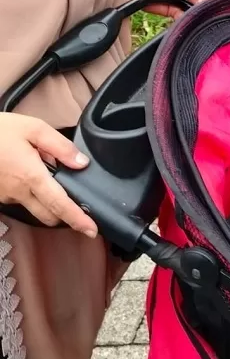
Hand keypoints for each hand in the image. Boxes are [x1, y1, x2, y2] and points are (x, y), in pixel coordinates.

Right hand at [0, 116, 96, 235]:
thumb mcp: (34, 128)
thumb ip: (60, 147)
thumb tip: (81, 163)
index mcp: (31, 176)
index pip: (59, 204)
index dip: (77, 219)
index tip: (91, 230)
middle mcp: (18, 192)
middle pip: (49, 215)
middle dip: (66, 216)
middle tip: (82, 209)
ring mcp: (6, 196)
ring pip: (35, 208)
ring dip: (49, 202)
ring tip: (53, 177)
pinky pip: (21, 199)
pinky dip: (33, 192)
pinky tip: (32, 173)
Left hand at [126, 0, 216, 18]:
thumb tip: (202, 1)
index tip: (213, 6)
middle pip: (203, 1)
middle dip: (204, 8)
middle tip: (205, 15)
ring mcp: (181, 1)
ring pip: (194, 11)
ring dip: (194, 15)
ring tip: (195, 19)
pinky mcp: (173, 11)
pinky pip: (183, 17)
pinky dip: (185, 20)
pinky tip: (185, 22)